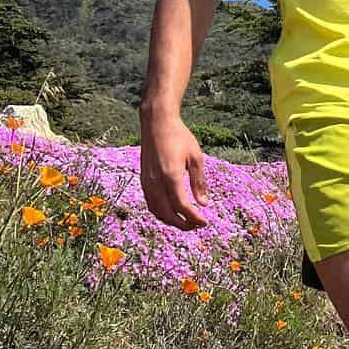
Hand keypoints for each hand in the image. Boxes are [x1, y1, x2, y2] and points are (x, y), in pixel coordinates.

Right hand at [139, 111, 209, 230]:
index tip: (205, 222)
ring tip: (186, 221)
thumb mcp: (195, 157)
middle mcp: (156, 182)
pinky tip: (172, 211)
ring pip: (157, 211)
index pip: (182, 206)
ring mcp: (147, 182)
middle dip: (183, 224)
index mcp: (171, 177)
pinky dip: (161, 212)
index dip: (194, 218)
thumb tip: (203, 203)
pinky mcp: (143, 180)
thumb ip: (199, 182)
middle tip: (197, 225)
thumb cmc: (179, 137)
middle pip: (167, 214)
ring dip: (171, 220)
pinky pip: (151, 203)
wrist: (156, 123)